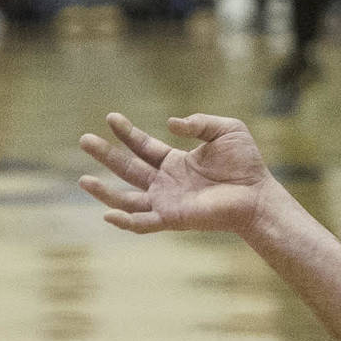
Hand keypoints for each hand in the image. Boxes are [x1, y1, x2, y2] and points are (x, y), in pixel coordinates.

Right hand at [79, 113, 273, 234]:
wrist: (257, 193)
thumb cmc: (246, 163)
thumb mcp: (226, 130)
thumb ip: (199, 123)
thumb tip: (170, 123)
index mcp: (175, 162)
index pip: (143, 146)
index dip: (127, 133)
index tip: (111, 117)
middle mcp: (165, 182)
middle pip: (128, 168)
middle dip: (105, 155)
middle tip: (84, 139)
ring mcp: (166, 202)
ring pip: (127, 198)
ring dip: (104, 192)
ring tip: (83, 180)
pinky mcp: (172, 218)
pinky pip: (143, 223)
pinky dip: (125, 221)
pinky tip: (108, 213)